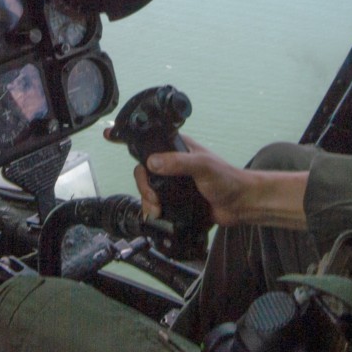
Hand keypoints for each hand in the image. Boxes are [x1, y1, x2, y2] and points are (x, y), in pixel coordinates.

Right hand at [103, 130, 308, 229]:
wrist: (241, 205)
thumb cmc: (228, 180)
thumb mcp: (203, 166)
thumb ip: (178, 162)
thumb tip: (153, 163)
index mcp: (177, 148)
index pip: (149, 140)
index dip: (129, 137)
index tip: (110, 134)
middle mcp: (173, 164)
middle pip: (143, 171)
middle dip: (144, 187)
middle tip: (154, 199)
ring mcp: (174, 183)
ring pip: (148, 189)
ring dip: (148, 201)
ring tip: (158, 211)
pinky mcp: (176, 200)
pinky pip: (156, 203)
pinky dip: (154, 211)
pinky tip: (160, 216)